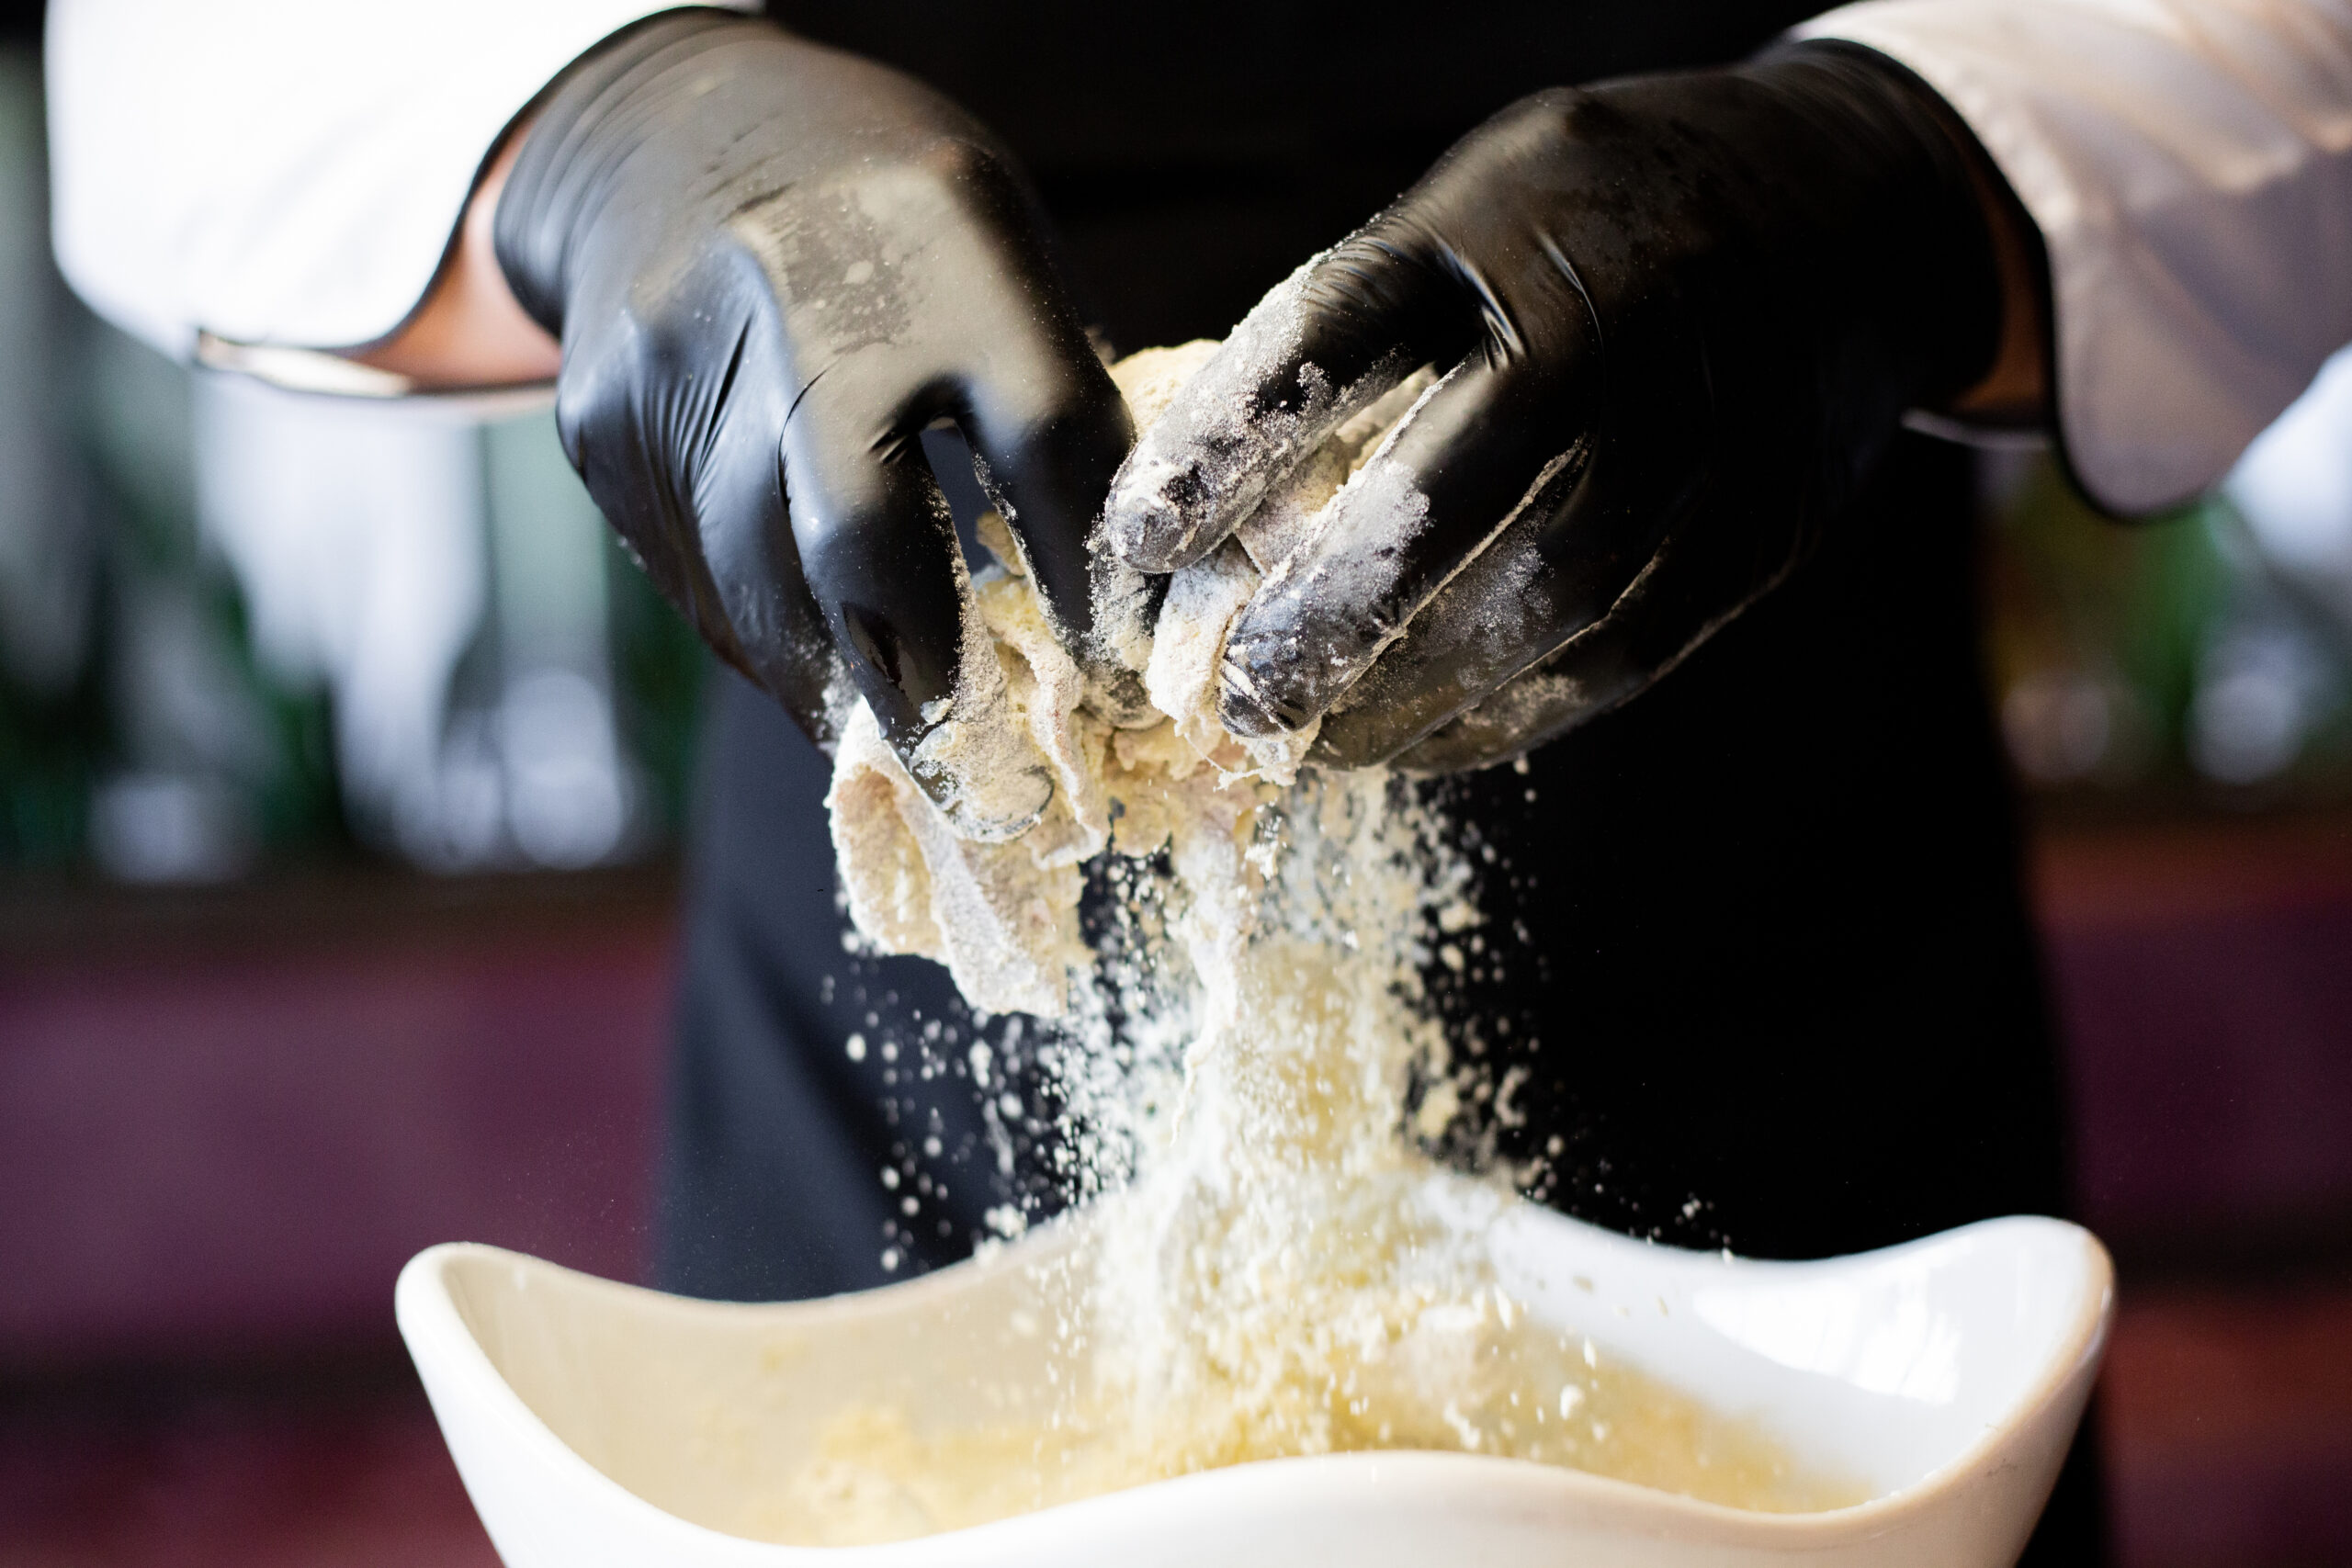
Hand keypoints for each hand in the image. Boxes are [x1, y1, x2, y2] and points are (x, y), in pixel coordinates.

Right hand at [494, 12, 1132, 832]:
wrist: (661, 130)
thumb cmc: (881, 211)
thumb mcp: (991, 240)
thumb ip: (1044, 383)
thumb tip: (1111, 581)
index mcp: (940, 236)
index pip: (1043, 430)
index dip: (1083, 562)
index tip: (1104, 653)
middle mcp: (794, 292)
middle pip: (859, 531)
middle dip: (922, 662)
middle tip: (965, 745)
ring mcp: (673, 358)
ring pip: (757, 583)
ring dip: (831, 681)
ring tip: (890, 735)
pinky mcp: (600, 423)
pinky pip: (693, 579)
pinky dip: (761, 639)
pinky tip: (807, 660)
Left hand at [1102, 45, 2009, 771]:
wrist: (1842, 210)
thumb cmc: (1591, 224)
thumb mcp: (1470, 214)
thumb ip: (1362, 331)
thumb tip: (1208, 502)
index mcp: (1508, 220)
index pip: (1340, 328)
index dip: (1229, 438)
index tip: (1141, 539)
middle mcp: (1618, 321)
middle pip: (1454, 489)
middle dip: (1329, 611)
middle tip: (1241, 702)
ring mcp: (1711, 427)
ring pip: (1542, 598)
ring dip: (1413, 690)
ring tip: (1317, 743)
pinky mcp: (1765, 525)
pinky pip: (1620, 650)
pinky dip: (1509, 714)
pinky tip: (1425, 738)